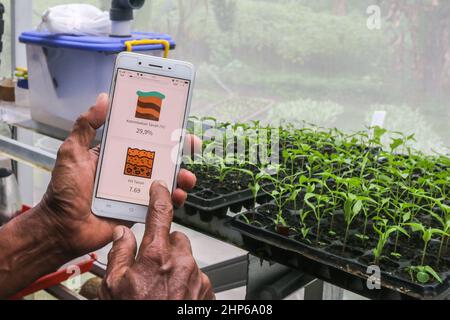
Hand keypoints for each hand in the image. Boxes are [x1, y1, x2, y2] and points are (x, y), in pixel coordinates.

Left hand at [38, 93, 197, 256]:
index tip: (176, 123)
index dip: (161, 130)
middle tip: (190, 145)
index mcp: (115, 154)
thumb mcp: (72, 152)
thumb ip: (86, 126)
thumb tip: (103, 99)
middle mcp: (129, 170)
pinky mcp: (139, 209)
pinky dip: (173, 198)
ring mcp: (136, 190)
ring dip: (181, 175)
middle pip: (161, 158)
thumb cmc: (63, 191)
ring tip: (186, 176)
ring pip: (166, 180)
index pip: (143, 138)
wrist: (63, 228)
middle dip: (179, 151)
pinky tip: (177, 195)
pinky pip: (161, 203)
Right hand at [99, 181, 214, 299]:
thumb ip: (119, 254)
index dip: (160, 196)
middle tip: (150, 267)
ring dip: (175, 267)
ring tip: (160, 288)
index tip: (160, 187)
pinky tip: (173, 295)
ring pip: (186, 259)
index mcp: (156, 255)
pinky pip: (196, 275)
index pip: (161, 213)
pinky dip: (186, 281)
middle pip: (175, 239)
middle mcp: (181, 262)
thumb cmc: (135, 313)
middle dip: (164, 246)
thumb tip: (122, 235)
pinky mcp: (207, 289)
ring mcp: (197, 276)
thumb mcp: (113, 287)